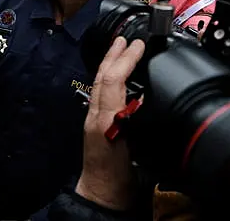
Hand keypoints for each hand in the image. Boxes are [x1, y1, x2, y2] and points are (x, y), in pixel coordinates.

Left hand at [75, 37, 144, 210]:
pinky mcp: (96, 123)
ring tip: (119, 49)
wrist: (101, 191)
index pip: (111, 80)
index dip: (123, 60)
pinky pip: (101, 93)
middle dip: (113, 55)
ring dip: (110, 63)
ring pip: (99, 83)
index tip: (136, 44)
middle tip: (124, 38)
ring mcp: (93, 118)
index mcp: (103, 118)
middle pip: (101, 77)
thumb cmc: (113, 174)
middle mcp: (95, 114)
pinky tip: (115, 76)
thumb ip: (129, 120)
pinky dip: (110, 79)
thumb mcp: (126, 146)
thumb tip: (136, 96)